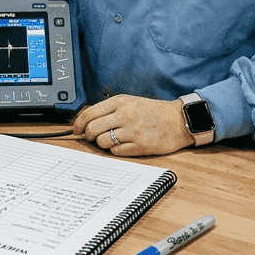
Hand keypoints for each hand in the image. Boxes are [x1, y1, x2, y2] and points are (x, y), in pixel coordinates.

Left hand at [72, 95, 194, 155]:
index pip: (89, 113)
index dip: (79, 124)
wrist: (178, 120)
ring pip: (102, 142)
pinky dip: (115, 150)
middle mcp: (124, 115)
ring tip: (110, 140)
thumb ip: (110, 109)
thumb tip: (87, 121)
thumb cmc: (153, 111)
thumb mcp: (130, 102)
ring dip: (102, 144)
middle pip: (92, 129)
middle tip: (91, 137)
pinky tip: (122, 145)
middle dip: (88, 135)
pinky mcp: (140, 146)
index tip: (76, 129)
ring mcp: (132, 131)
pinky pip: (116, 151)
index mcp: (120, 102)